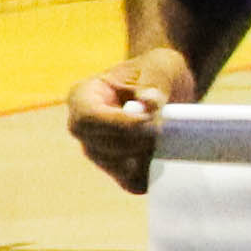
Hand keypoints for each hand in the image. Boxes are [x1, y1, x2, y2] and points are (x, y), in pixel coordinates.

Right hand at [67, 45, 190, 194]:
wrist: (168, 85)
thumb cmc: (157, 71)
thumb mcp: (158, 69)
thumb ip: (152, 86)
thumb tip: (147, 104)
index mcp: (83, 96)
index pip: (88, 118)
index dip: (119, 123)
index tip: (149, 117)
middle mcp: (82, 126)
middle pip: (99, 146)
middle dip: (135, 140)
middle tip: (163, 127)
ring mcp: (98, 148)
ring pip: (113, 166)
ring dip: (143, 156)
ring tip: (164, 137)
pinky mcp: (120, 165)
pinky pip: (129, 182)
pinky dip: (148, 175)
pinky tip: (162, 159)